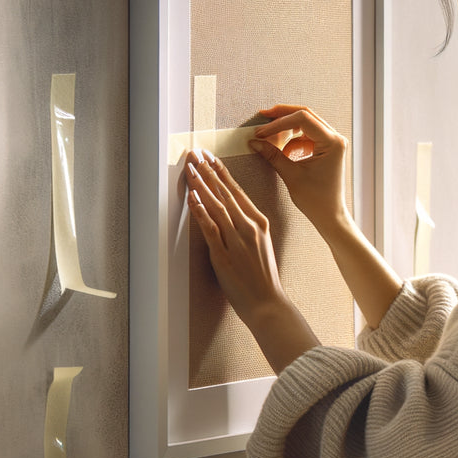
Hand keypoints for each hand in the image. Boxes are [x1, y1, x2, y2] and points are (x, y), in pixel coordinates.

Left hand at [185, 148, 287, 327]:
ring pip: (216, 206)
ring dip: (201, 186)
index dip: (221, 172)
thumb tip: (232, 213)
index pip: (237, 191)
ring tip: (190, 169)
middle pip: (225, 193)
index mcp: (260, 223)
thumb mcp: (262, 244)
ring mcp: (237, 241)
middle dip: (208, 171)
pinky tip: (192, 198)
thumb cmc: (264, 277)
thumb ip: (248, 227)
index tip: (210, 158)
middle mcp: (249, 228)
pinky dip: (200, 212)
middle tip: (195, 154)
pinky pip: (210, 229)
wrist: (267, 303)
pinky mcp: (224, 256)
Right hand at [249, 104, 349, 230]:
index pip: (302, 119)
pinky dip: (292, 139)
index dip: (279, 123)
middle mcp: (335, 138)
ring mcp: (332, 142)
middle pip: (305, 115)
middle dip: (282, 116)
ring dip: (286, 128)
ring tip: (267, 136)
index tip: (261, 132)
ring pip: (305, 124)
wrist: (329, 215)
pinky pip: (306, 135)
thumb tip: (254, 141)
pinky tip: (281, 149)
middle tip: (262, 117)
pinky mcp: (326, 148)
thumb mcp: (291, 175)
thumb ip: (273, 155)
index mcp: (332, 142)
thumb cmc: (316, 199)